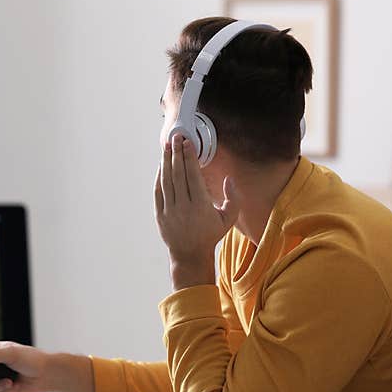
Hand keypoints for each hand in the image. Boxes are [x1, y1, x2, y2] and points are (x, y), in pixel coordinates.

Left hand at [154, 137, 240, 289]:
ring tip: (167, 146)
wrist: (190, 254)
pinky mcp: (160, 215)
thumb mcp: (229, 219)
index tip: (187, 143)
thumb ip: (233, 198)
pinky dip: (159, 177)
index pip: (192, 176)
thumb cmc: (211, 234)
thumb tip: (229, 179)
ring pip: (166, 181)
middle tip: (176, 137)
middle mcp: (183, 207)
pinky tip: (162, 165)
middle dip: (177, 153)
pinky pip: (158, 192)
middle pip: (178, 174)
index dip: (189, 157)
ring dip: (166, 162)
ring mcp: (169, 211)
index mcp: (201, 206)